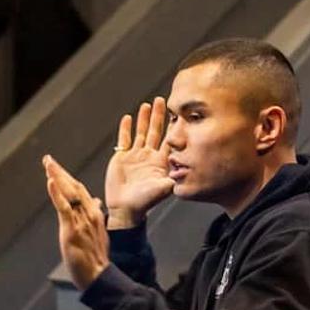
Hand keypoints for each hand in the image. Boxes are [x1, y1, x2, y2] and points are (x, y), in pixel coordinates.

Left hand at [43, 154, 108, 289]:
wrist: (98, 275)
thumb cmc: (96, 258)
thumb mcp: (98, 233)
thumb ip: (94, 216)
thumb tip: (95, 201)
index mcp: (94, 214)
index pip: (80, 190)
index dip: (68, 177)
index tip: (57, 168)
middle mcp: (89, 214)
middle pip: (74, 186)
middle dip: (60, 172)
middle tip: (47, 159)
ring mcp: (81, 221)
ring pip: (68, 193)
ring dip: (57, 177)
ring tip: (48, 164)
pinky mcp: (72, 229)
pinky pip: (64, 207)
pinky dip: (56, 193)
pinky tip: (50, 182)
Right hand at [105, 97, 175, 226]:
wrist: (126, 209)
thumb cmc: (145, 202)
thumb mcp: (163, 189)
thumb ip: (173, 177)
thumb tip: (187, 169)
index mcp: (161, 162)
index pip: (170, 140)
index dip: (174, 127)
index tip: (179, 113)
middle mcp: (150, 156)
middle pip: (156, 131)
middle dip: (159, 116)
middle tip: (162, 100)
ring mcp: (136, 156)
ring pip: (141, 132)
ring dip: (144, 119)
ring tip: (146, 105)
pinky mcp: (122, 158)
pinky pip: (124, 140)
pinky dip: (125, 129)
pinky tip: (128, 118)